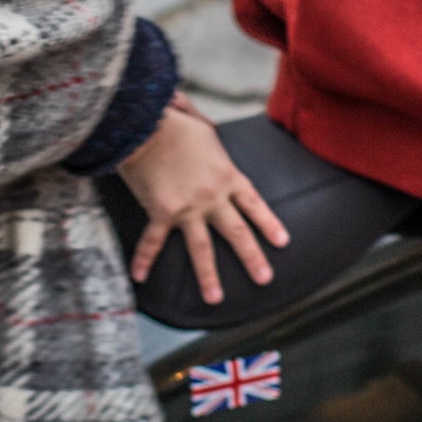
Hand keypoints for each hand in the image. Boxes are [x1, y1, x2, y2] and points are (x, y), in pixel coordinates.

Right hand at [116, 96, 289, 303]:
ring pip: (202, 248)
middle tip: (264, 278)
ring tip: (215, 298)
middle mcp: (212, 197)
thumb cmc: (176, 123)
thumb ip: (215, 147)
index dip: (269, 224)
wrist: (145, 125)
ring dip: (208, 275)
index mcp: (228, 176)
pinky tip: (139, 277)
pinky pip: (153, 241)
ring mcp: (188, 207)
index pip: (254, 205)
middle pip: (237, 233)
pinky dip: (144, 259)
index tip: (282, 242)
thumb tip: (212, 141)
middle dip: (252, 258)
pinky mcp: (161, 211)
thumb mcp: (206, 132)